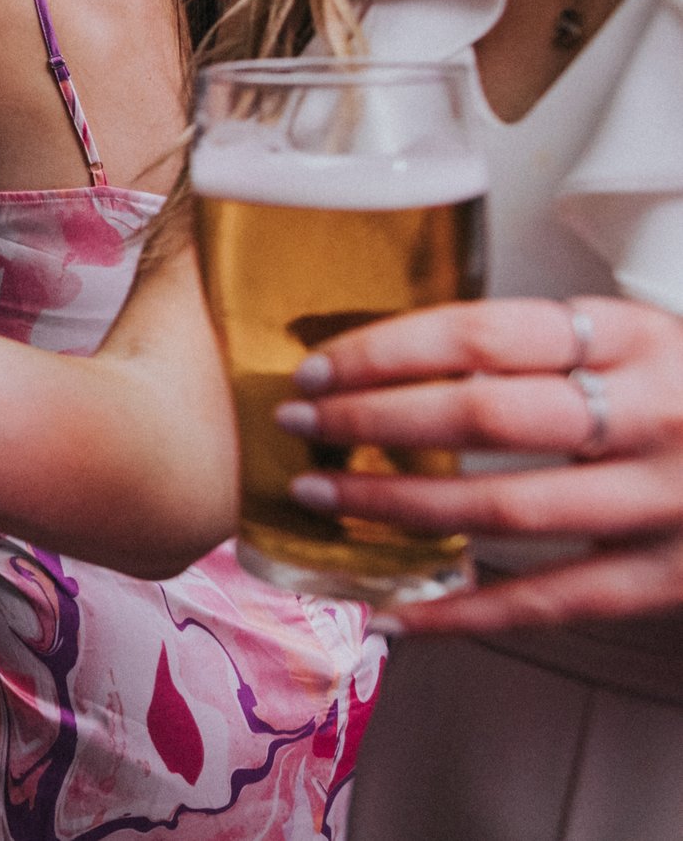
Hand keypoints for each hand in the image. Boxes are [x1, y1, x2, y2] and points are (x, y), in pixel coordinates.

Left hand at [281, 295, 682, 633]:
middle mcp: (652, 413)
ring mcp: (666, 501)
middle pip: (482, 416)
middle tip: (299, 423)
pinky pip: (548, 601)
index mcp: (632, 336)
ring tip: (323, 496)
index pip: (482, 332)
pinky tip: (395, 610)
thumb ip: (535, 348)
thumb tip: (388, 359)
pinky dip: (462, 612)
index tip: (315, 366)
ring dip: (395, 506)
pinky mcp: (671, 578)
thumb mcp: (630, 340)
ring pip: (504, 509)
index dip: (385, 351)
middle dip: (371, 421)